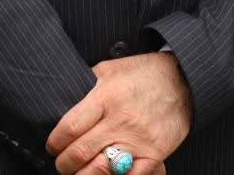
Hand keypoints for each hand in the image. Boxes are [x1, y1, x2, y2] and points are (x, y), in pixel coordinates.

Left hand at [48, 53, 190, 174]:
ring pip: (102, 169)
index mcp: (105, 97)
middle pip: (81, 151)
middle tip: (61, 163)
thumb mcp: (109, 69)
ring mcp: (138, 139)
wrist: (182, 81)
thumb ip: (86, 84)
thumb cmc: (142, 73)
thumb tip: (63, 97)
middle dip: (64, 163)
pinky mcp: (155, 153)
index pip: (70, 127)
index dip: (55, 142)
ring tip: (78, 172)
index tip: (52, 146)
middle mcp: (120, 120)